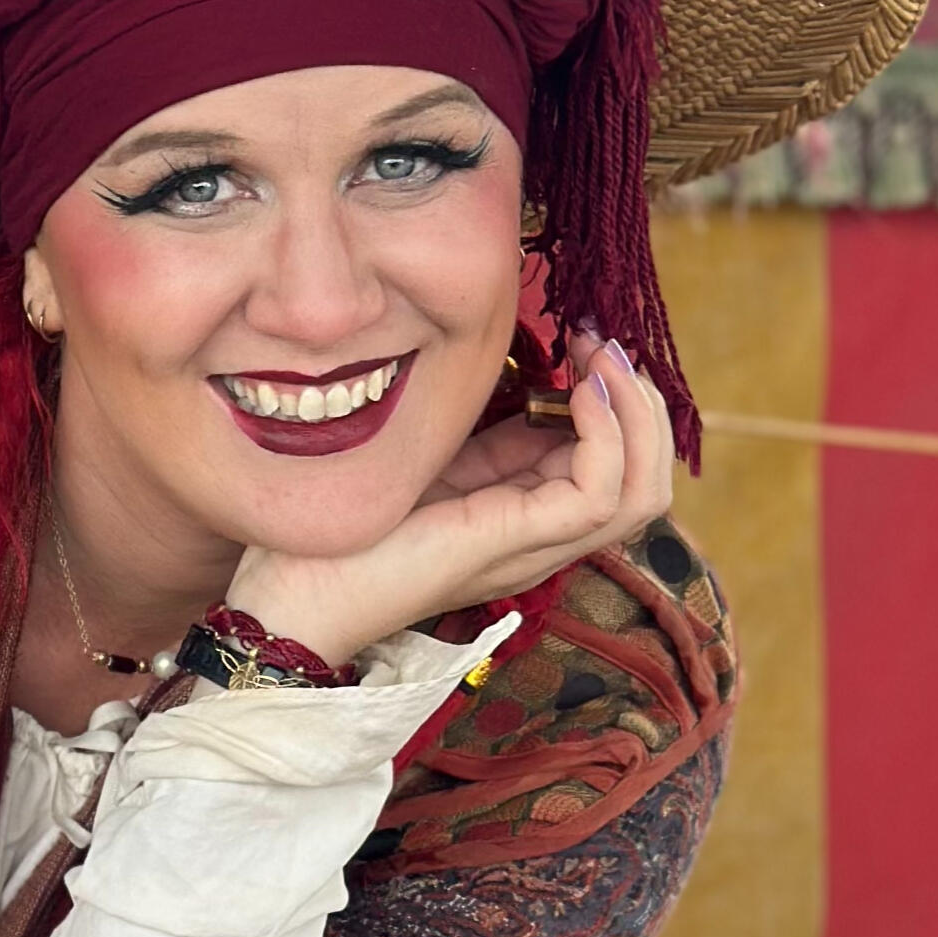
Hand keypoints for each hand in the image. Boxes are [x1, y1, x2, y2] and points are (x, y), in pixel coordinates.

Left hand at [222, 334, 674, 666]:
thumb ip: (478, 439)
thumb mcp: (428, 464)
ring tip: (603, 359)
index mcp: (518, 516)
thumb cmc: (344, 533)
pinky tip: (582, 393)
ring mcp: (532, 545)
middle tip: (601, 342)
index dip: (609, 398)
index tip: (581, 340)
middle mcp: (540, 537)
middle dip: (638, 401)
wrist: (295, 596)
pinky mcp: (514, 542)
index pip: (606, 465)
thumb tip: (524, 384)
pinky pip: (600, 495)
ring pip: (640, 492)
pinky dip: (609, 438)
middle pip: (642, 482)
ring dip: (637, 415)